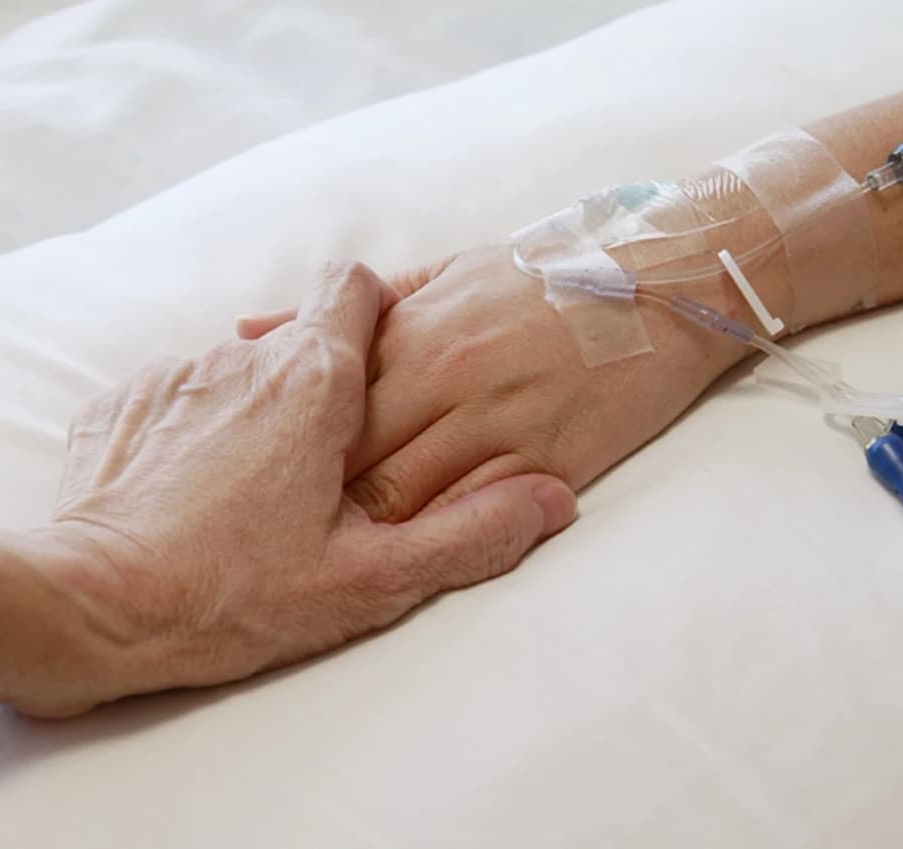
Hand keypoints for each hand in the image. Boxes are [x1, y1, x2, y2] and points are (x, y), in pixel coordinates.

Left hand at [35, 262, 575, 716]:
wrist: (86, 608)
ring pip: (238, 370)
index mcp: (313, 382)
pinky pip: (177, 396)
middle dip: (319, 387)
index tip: (382, 364)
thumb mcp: (368, 582)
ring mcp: (172, 375)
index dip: (375, 312)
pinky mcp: (118, 404)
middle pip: (298, 338)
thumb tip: (551, 502)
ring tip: (251, 496)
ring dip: (256, 413)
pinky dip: (195, 431)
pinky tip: (193, 496)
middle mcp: (242, 359)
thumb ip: (469, 534)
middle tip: (322, 470)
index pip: (352, 287)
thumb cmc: (231, 597)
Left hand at [239, 245, 752, 523]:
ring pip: (400, 496)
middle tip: (269, 533)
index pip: (313, 400)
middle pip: (343, 457)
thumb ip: (347, 313)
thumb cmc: (540, 278)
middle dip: (302, 501)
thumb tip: (247, 331)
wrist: (655, 283)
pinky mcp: (543, 462)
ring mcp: (493, 424)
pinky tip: (399, 558)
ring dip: (356, 530)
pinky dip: (431, 540)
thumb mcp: (439, 276)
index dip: (275, 448)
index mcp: (408, 332)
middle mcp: (440, 379)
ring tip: (323, 553)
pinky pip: (472, 514)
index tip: (254, 478)